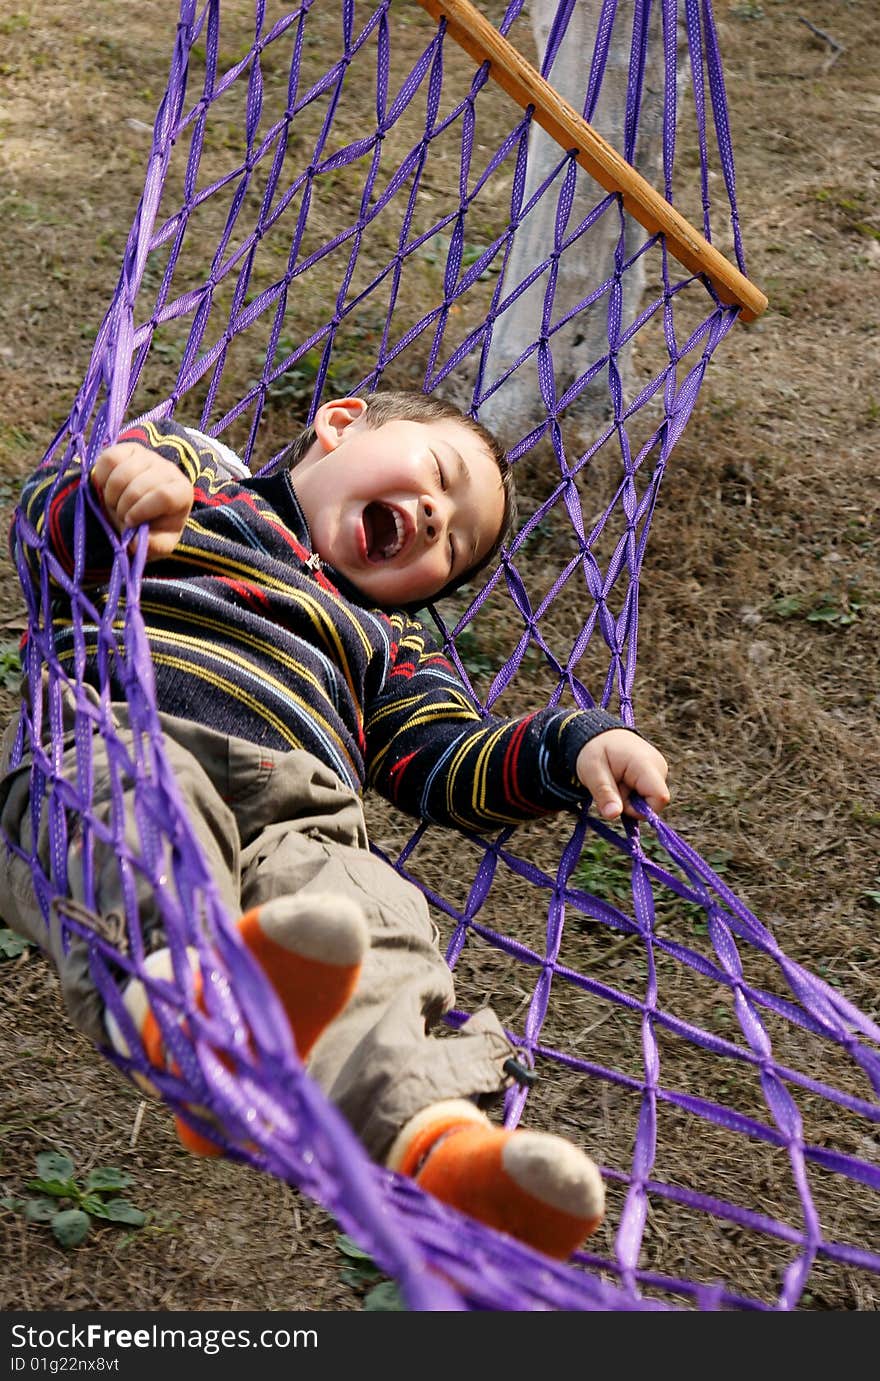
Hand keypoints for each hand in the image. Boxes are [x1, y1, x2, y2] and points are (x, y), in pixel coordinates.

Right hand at [91, 442, 192, 560]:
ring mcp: (148, 456)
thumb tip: (134, 541)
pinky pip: (109, 458)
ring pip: (122, 471)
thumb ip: (151, 547)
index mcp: (182, 492)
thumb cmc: (152, 528)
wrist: (138, 512)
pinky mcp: (128, 449)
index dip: (142, 510)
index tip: (131, 522)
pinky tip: (107, 487)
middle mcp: (169, 469)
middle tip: (121, 516)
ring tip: (115, 503)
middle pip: (140, 485)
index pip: (164, 495)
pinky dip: (102, 477)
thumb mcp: (157, 545)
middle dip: (124, 506)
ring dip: (111, 493)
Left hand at [576, 729, 669, 820]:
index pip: (660, 798)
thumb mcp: (592, 772)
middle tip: (612, 785)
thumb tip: (613, 815)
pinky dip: (631, 793)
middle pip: (652, 803)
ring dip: (629, 798)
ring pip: (648, 800)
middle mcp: (659, 767)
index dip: (640, 810)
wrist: (600, 733)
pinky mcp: (656, 773)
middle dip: (629, 803)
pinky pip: (646, 795)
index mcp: (646, 764)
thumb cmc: (595, 750)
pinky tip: (622, 779)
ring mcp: (659, 770)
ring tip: (616, 779)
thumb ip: (604, 794)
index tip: (619, 803)